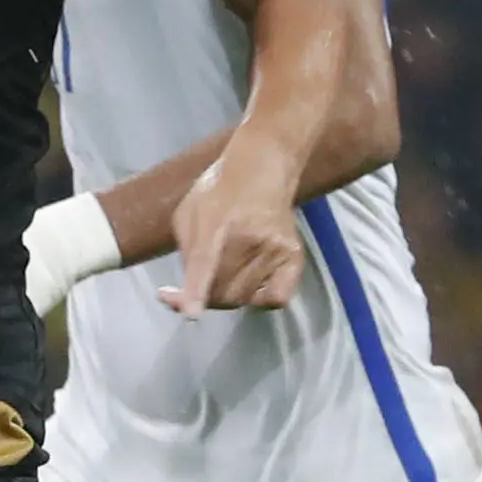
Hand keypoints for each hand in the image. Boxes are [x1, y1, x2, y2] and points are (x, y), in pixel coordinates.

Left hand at [166, 145, 307, 313]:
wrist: (261, 168)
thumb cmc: (217, 191)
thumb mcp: (189, 213)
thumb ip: (187, 252)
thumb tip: (190, 290)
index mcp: (215, 223)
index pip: (206, 261)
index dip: (196, 291)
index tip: (191, 314)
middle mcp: (249, 237)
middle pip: (224, 292)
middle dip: (207, 298)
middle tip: (198, 291)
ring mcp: (275, 248)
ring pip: (245, 298)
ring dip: (229, 296)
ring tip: (226, 276)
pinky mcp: (294, 256)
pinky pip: (276, 298)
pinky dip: (261, 300)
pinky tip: (252, 285)